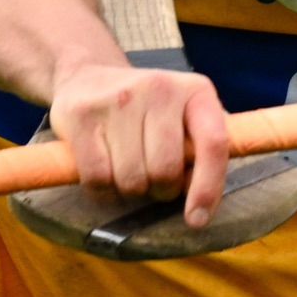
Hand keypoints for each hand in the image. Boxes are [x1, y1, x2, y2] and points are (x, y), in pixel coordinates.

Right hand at [50, 60, 231, 226]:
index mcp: (196, 90)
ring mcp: (119, 99)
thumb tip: (202, 202)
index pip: (213, 144)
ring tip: (128, 171)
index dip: (208, 188)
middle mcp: (160, 89)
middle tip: (153, 180)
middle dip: (160, 189)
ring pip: (131, 179)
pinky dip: (103, 192)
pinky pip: (97, 179)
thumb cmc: (147, 110)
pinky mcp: (83, 115)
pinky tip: (105, 178)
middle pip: (165, 170)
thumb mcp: (184, 116)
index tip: (198, 220)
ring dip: (130, 191)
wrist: (88, 76)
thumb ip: (202, 151)